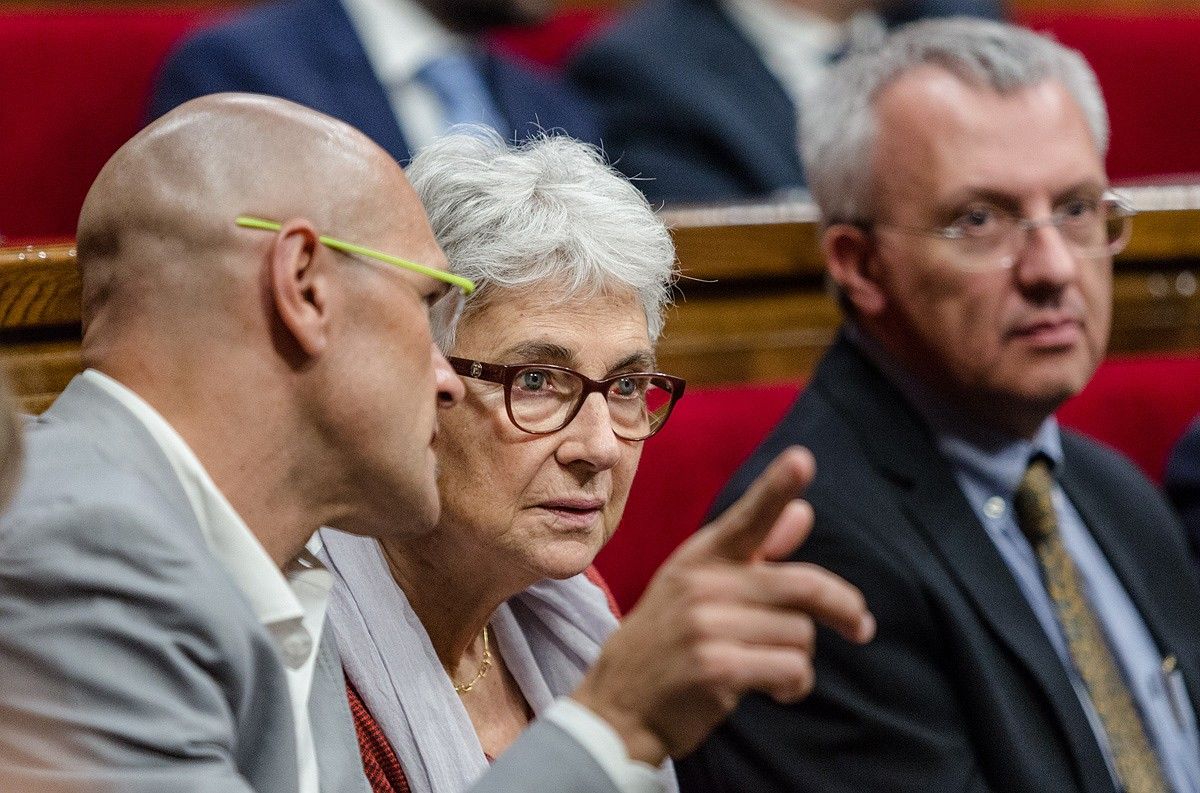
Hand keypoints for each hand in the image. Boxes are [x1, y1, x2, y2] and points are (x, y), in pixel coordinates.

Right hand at [571, 446, 874, 764]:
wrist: (619, 706)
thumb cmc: (670, 641)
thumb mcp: (701, 587)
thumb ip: (757, 551)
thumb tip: (804, 512)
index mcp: (701, 557)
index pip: (748, 518)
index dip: (776, 487)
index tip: (803, 459)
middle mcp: (702, 584)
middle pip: (804, 586)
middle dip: (843, 608)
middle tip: (861, 626)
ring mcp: (706, 626)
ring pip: (801, 634)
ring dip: (801, 659)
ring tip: (775, 669)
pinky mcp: (716, 669)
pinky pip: (791, 670)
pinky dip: (794, 685)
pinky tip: (776, 691)